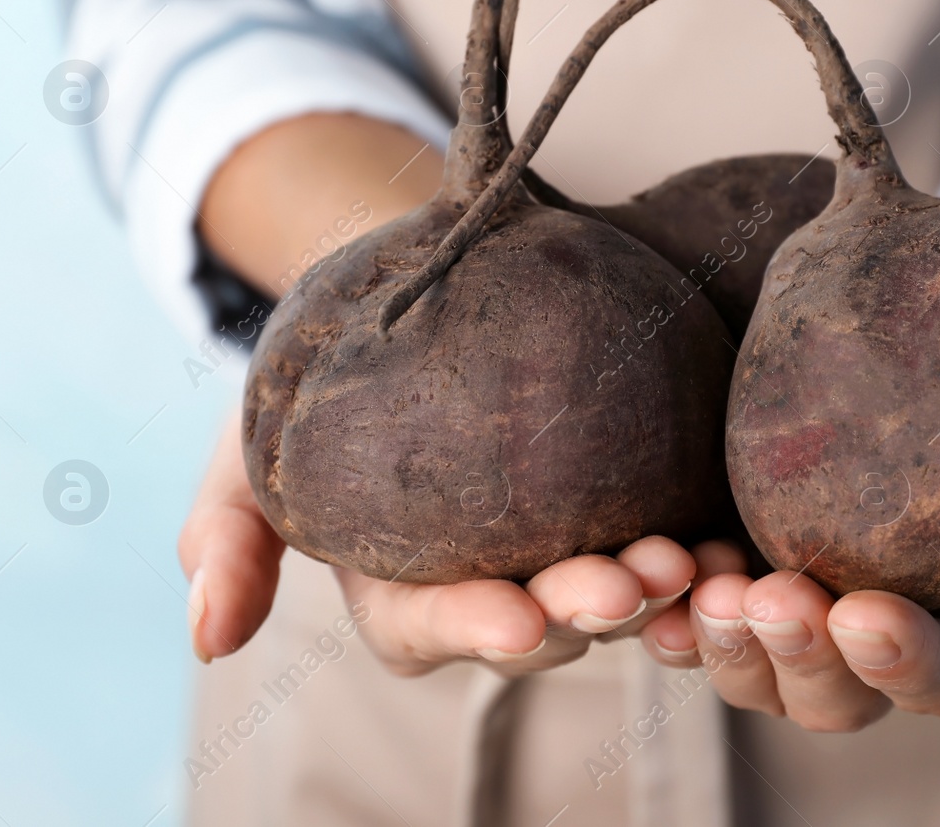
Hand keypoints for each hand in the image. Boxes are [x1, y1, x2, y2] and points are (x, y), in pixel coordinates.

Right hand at [177, 414, 697, 676]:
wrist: (400, 297)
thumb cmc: (313, 382)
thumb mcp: (245, 451)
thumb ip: (226, 537)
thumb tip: (208, 642)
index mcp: (402, 593)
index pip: (435, 628)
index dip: (475, 628)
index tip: (516, 614)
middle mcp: (490, 586)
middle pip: (542, 624)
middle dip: (585, 611)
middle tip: (629, 579)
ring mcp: (558, 551)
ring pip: (615, 594)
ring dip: (655, 588)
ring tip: (690, 558)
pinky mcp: (616, 506)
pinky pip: (666, 543)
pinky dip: (701, 551)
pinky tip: (731, 538)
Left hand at [637, 499, 939, 731]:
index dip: (904, 657)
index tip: (864, 612)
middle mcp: (888, 635)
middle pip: (840, 691)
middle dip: (802, 656)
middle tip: (772, 597)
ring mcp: (814, 603)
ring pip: (762, 667)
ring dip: (730, 643)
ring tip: (704, 591)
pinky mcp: (754, 556)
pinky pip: (706, 611)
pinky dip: (675, 613)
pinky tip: (654, 592)